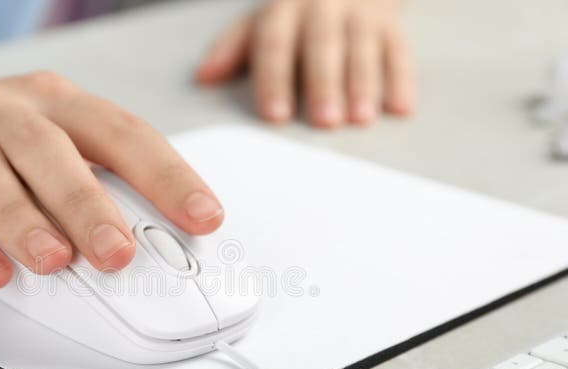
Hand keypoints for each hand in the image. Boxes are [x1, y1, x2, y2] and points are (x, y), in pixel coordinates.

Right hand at [0, 72, 223, 288]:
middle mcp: (6, 112)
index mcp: (57, 103)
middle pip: (51, 151)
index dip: (166, 175)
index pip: (122, 133)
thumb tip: (151, 245)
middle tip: (120, 254)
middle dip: (90, 206)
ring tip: (55, 262)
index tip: (203, 217)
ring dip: (26, 221)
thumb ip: (93, 185)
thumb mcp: (50, 146)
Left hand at [196, 0, 414, 127]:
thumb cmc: (293, 13)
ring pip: (362, 47)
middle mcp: (322, 5)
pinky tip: (401, 108)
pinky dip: (402, 79)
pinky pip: (399, 49)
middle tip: (325, 121)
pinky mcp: (391, 22)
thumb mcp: (258, 23)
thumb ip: (231, 49)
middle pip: (322, 45)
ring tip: (361, 119)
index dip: (274, 79)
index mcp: (283, 9)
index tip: (275, 116)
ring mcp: (360, 12)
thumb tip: (202, 77)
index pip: (275, 43)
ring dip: (364, 83)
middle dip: (324, 84)